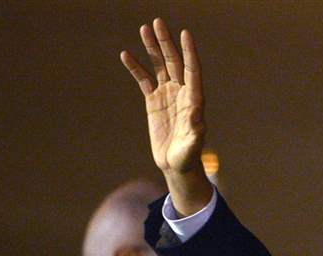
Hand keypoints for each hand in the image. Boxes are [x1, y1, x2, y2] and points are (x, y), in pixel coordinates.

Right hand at [121, 18, 210, 213]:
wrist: (176, 165)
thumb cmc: (188, 157)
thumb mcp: (192, 145)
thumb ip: (195, 131)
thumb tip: (196, 115)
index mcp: (193, 99)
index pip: (192, 70)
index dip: (189, 52)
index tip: (185, 33)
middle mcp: (181, 93)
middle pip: (174, 62)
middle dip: (166, 43)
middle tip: (157, 23)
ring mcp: (167, 95)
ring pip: (159, 66)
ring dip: (152, 48)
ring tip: (144, 29)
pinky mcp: (154, 101)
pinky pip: (144, 80)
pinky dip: (136, 67)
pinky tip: (126, 55)